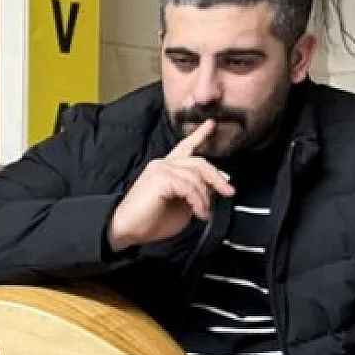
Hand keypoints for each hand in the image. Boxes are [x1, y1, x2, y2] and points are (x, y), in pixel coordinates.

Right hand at [106, 119, 235, 251]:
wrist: (126, 230)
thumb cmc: (149, 222)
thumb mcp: (180, 207)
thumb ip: (194, 195)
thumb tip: (211, 191)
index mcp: (166, 169)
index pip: (185, 147)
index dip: (199, 135)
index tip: (211, 124)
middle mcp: (163, 164)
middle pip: (199, 162)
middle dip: (217, 177)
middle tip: (228, 191)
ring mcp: (161, 169)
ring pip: (197, 177)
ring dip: (205, 198)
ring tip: (203, 213)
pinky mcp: (160, 178)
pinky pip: (190, 187)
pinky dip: (198, 202)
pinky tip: (198, 212)